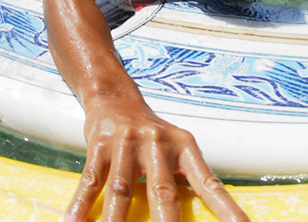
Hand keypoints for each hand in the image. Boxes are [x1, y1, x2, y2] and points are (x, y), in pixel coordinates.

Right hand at [65, 99, 248, 221]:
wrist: (115, 97)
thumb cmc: (150, 134)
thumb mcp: (175, 149)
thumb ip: (184, 179)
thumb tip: (207, 213)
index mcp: (184, 148)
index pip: (208, 184)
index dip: (226, 208)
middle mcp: (159, 144)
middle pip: (163, 193)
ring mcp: (129, 143)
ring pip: (122, 191)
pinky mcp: (101, 143)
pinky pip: (91, 180)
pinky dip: (81, 205)